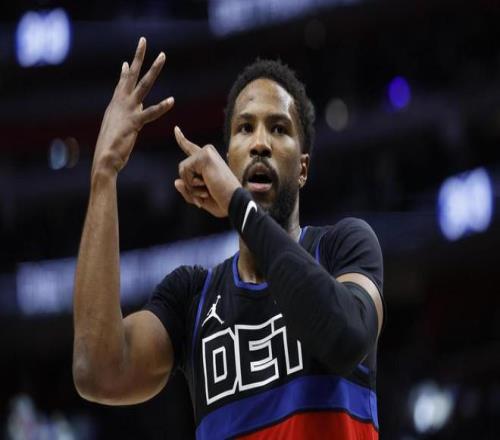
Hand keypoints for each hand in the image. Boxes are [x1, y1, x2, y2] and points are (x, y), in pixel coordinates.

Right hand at [92, 37, 173, 177]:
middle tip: (143, 40)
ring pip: (143, 86)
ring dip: (153, 70)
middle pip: (131, 75)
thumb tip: (126, 108)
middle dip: (138, 57)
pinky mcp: (134, 123)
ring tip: (162, 56)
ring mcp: (127, 111)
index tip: (127, 60)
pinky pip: (150, 113)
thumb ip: (121, 116)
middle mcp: (120, 103)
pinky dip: (161, 107)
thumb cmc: (111, 146)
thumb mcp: (116, 127)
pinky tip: (172, 100)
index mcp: (116, 105)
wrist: (104, 159)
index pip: (122, 83)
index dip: (126, 71)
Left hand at [174, 127, 240, 217]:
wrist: (233, 202)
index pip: (191, 148)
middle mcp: (208, 153)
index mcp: (208, 161)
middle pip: (183, 168)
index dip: (181, 139)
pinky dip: (192, 183)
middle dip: (189, 186)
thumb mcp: (199, 198)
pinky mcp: (205, 155)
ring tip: (207, 190)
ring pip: (183, 170)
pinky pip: (186, 170)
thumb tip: (176, 181)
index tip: (176, 129)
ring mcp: (207, 152)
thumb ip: (187, 191)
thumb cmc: (221, 202)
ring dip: (191, 186)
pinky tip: (206, 185)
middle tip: (205, 194)